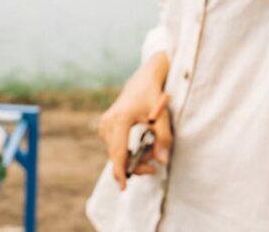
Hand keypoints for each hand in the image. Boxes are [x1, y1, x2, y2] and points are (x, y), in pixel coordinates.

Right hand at [97, 55, 173, 190]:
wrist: (143, 79)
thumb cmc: (154, 95)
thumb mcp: (163, 116)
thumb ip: (164, 139)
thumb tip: (163, 161)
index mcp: (120, 119)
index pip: (118, 152)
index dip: (121, 172)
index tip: (123, 188)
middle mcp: (108, 123)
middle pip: (117, 156)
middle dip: (135, 166)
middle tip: (154, 167)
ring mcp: (104, 125)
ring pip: (116, 153)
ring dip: (133, 158)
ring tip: (151, 150)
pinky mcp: (105, 127)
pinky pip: (115, 147)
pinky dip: (127, 152)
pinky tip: (141, 146)